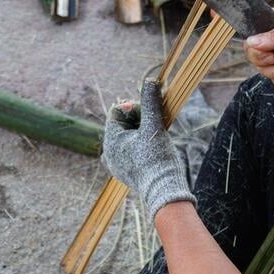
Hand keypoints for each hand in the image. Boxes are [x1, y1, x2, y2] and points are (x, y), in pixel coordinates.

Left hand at [101, 80, 195, 220]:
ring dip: (141, 132)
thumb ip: (150, 102)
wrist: (164, 190)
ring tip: (156, 136)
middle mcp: (109, 152)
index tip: (150, 113)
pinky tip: (153, 149)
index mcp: (111, 140)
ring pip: (127, 138)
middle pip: (122, 124)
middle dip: (139, 120)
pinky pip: (130, 151)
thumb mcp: (154, 126)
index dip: (135, 107)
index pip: (117, 112)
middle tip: (155, 124)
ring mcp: (116, 164)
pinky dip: (141, 146)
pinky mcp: (125, 173)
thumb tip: (150, 82)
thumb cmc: (158, 158)